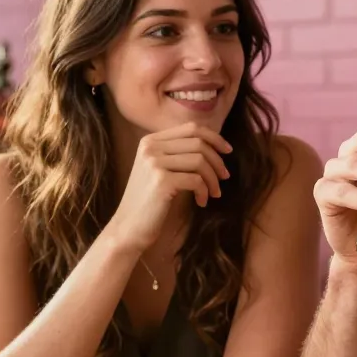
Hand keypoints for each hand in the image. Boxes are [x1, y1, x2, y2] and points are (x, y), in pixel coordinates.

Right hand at [110, 122, 232, 251]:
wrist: (129, 228)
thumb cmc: (150, 201)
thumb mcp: (161, 170)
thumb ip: (179, 154)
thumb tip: (215, 145)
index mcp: (150, 141)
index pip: (191, 128)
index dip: (214, 138)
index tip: (228, 151)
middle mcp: (150, 147)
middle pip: (198, 143)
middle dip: (217, 161)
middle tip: (224, 177)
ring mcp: (154, 163)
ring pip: (200, 161)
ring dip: (213, 179)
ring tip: (215, 193)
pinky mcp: (161, 181)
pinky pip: (196, 180)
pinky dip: (204, 191)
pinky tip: (201, 202)